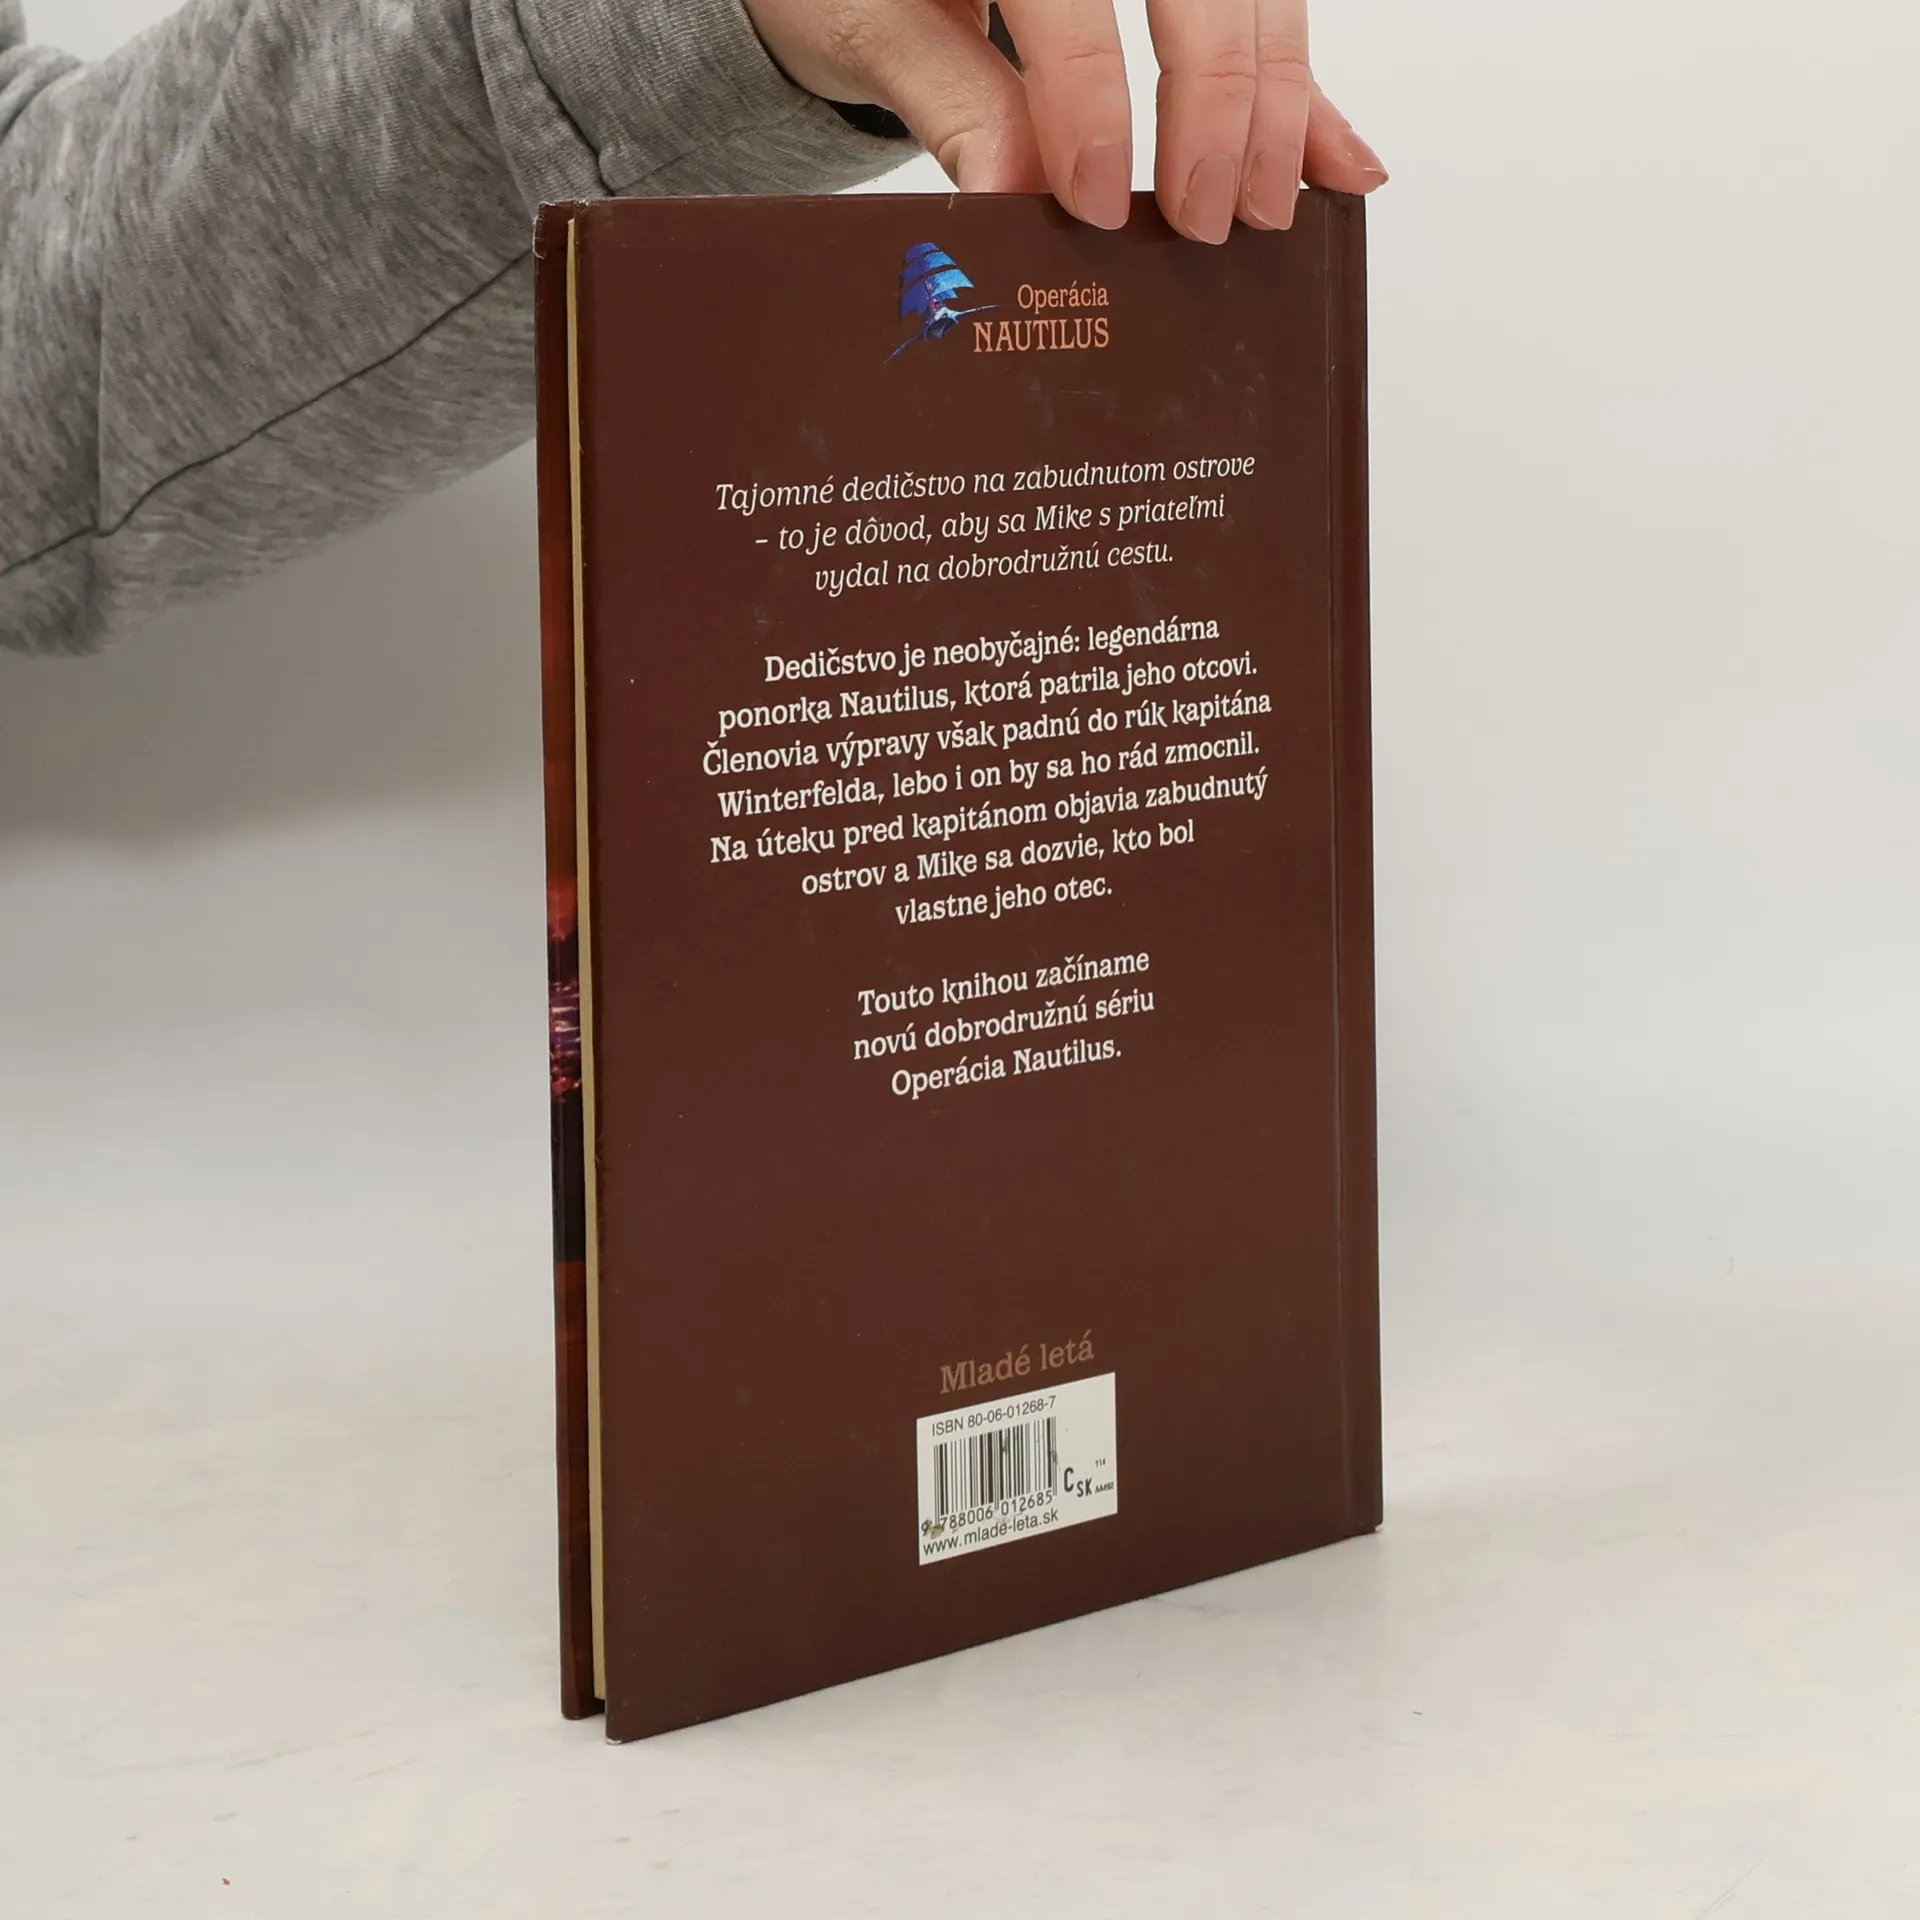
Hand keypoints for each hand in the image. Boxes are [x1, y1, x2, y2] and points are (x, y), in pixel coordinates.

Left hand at [743, 0, 1386, 240]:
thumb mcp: (871, 26)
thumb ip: (950, 102)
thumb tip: (1012, 201)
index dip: (1089, 97)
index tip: (1095, 203)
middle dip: (1217, 101)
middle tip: (1207, 222)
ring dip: (1278, 101)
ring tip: (1270, 209)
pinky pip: (1268, 6)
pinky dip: (1301, 86)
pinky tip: (1339, 161)